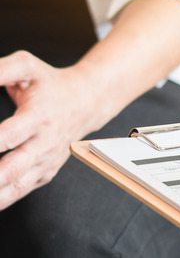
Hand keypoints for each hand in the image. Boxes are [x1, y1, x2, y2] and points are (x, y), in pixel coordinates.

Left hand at [0, 51, 111, 209]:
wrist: (86, 102)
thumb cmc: (52, 85)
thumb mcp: (27, 66)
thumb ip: (0, 70)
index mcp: (39, 116)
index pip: (9, 136)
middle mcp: (44, 142)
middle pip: (12, 169)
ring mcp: (45, 160)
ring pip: (15, 187)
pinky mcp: (44, 173)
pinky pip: (19, 192)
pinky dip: (0, 199)